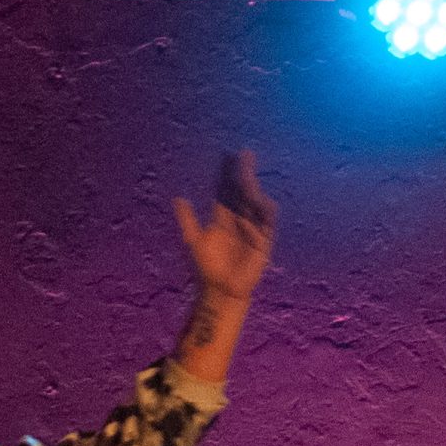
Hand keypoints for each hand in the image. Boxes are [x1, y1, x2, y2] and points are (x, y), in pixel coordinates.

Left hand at [175, 149, 276, 301]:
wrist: (221, 291)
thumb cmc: (206, 267)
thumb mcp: (193, 241)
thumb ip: (188, 220)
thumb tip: (178, 197)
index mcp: (222, 217)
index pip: (226, 190)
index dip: (227, 173)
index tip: (229, 156)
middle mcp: (239, 219)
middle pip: (243, 191)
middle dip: (245, 173)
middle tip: (245, 155)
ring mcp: (252, 229)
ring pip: (254, 204)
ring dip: (252, 190)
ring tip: (248, 178)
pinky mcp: (263, 242)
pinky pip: (267, 224)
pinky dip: (266, 213)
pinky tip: (264, 202)